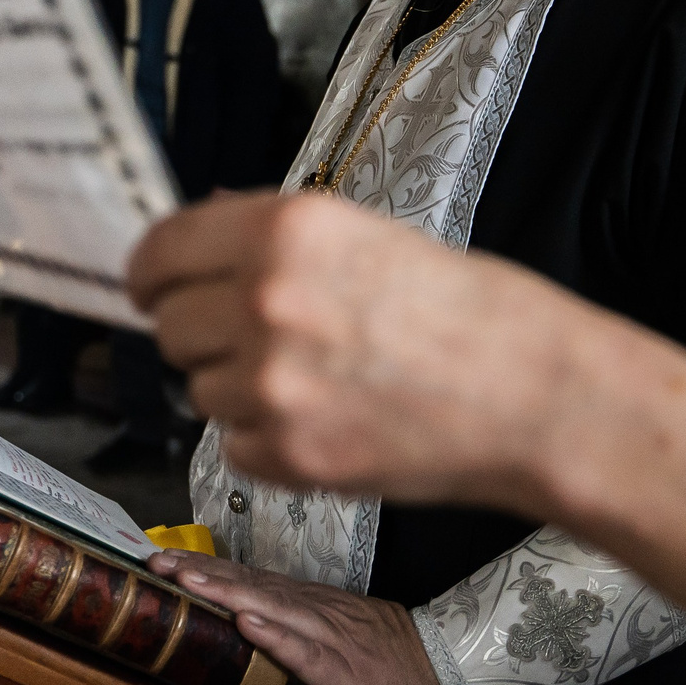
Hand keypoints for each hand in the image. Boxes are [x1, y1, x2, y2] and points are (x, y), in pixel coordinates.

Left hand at [126, 192, 567, 508]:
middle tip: (261, 334)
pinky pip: (233, 444)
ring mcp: (272, 385)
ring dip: (239, 387)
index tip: (152, 285)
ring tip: (318, 376)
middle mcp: (266, 302)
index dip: (151, 273)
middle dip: (202, 330)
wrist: (535, 397)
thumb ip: (274, 237)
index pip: (160, 252)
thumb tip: (202, 227)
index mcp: (286, 230)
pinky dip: (267, 438)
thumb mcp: (367, 235)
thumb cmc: (469, 313)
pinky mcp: (286, 457)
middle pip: (168, 325)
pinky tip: (329, 417)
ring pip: (199, 389)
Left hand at [145, 552, 442, 684]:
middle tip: (159, 562)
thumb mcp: (333, 622)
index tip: (165, 557)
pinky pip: (304, 652)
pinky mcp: (341, 668)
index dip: (205, 565)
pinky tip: (248, 627)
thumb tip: (246, 608)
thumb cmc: (385, 650)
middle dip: (202, 572)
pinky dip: (275, 637)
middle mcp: (313, 609)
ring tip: (189, 583)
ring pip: (271, 609)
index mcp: (308, 599)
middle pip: (249, 585)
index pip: (247, 576)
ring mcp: (327, 635)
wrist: (440, 667)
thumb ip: (292, 613)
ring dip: (227, 594)